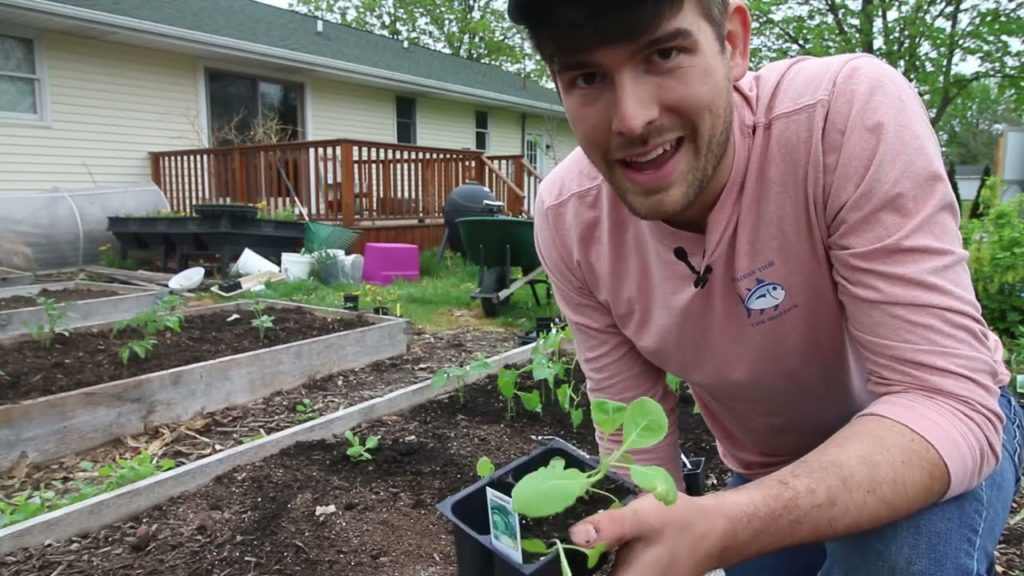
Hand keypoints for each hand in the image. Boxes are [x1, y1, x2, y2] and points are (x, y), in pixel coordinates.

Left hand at [568, 491, 724, 575]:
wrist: (715, 529)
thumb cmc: (678, 523)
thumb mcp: (640, 518)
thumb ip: (608, 528)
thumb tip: (575, 536)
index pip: (585, 575)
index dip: (574, 566)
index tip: (564, 555)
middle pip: (598, 572)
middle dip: (587, 561)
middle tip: (593, 541)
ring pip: (612, 570)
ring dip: (600, 559)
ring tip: (606, 541)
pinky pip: (624, 572)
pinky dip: (615, 562)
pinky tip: (617, 545)